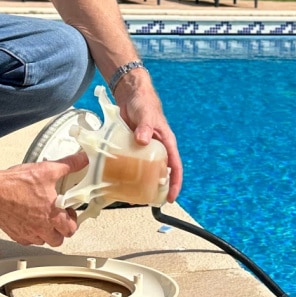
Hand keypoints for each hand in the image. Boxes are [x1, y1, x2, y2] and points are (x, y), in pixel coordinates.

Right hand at [0, 152, 87, 245]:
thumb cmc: (15, 184)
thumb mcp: (47, 170)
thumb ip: (68, 165)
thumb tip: (81, 160)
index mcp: (52, 215)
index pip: (71, 229)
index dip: (73, 221)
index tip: (69, 212)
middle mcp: (40, 228)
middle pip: (58, 240)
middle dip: (61, 230)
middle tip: (58, 217)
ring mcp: (27, 233)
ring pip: (42, 241)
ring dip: (46, 233)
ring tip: (44, 218)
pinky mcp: (14, 233)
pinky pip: (27, 240)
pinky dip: (31, 233)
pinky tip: (29, 220)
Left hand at [114, 70, 183, 202]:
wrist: (129, 95)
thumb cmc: (144, 103)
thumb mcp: (147, 115)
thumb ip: (146, 126)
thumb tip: (143, 140)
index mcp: (166, 143)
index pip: (175, 167)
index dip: (175, 183)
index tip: (172, 197)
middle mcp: (157, 149)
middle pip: (160, 172)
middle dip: (157, 187)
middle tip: (149, 201)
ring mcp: (143, 149)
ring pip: (145, 169)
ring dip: (141, 181)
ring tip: (133, 195)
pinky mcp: (131, 147)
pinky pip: (130, 162)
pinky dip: (127, 172)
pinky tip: (120, 180)